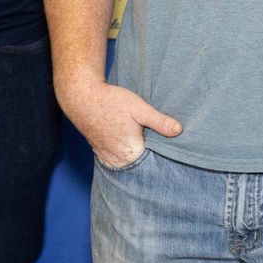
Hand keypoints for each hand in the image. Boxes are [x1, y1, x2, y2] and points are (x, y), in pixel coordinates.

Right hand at [59, 77, 181, 168]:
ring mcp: (108, 158)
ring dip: (135, 155)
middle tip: (154, 141)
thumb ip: (160, 122)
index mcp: (131, 153)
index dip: (161, 154)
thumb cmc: (112, 102)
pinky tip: (126, 143)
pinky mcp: (100, 153)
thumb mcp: (140, 108)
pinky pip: (117, 160)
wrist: (83, 98)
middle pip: (140, 164)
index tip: (168, 148)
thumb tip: (179, 130)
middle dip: (149, 155)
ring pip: (128, 163)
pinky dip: (123, 155)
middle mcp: (119, 160)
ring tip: (140, 141)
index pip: (153, 162)